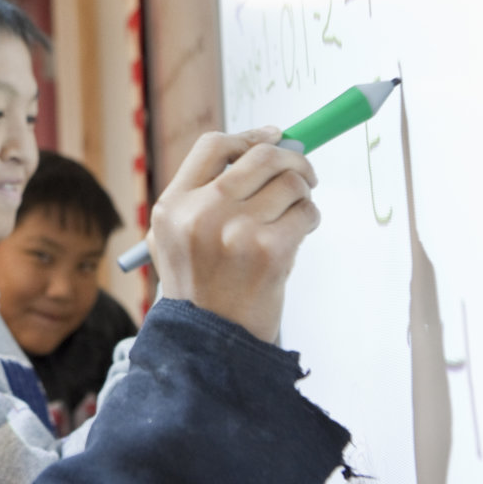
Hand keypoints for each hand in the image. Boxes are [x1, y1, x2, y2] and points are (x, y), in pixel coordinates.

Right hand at [150, 127, 319, 342]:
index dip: (249, 136)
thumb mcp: (176, 240)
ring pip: (290, 182)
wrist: (210, 346)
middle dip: (291, 158)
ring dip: (303, 194)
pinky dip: (309, 219)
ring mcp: (235, 231)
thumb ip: (206, 196)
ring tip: (296, 214)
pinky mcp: (269, 251)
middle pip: (259, 156)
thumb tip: (267, 148)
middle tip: (304, 171)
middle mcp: (200, 213)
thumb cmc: (202, 291)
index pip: (213, 146)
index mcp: (173, 206)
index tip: (273, 136)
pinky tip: (298, 236)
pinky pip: (306, 213)